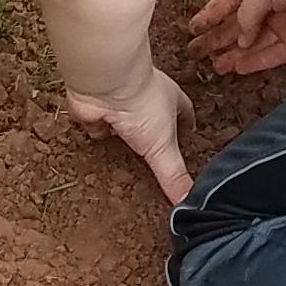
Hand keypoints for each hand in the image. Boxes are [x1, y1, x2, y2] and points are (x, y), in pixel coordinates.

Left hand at [66, 56, 194, 204]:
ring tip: (121, 148)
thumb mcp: (163, 146)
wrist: (106, 83)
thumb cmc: (143, 103)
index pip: (184, 113)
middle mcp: (144, 99)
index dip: (186, 124)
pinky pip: (97, 125)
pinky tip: (98, 138)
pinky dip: (96, 131)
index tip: (189, 133)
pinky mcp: (96, 108)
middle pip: (152, 118)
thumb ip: (172, 176)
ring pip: (123, 121)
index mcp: (169, 100)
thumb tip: (188, 202)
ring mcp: (118, 103)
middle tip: (150, 149)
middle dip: (150, 132)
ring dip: (120, 132)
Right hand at [189, 0, 285, 76]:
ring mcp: (284, 24)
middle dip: (216, 38)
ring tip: (213, 67)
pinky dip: (255, 62)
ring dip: (233, 55)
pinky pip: (273, 55)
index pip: (228, 0)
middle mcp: (270, 4)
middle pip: (237, 25)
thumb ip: (245, 14)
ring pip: (253, 44)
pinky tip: (237, 69)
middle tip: (195, 52)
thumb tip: (239, 40)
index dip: (210, 14)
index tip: (192, 28)